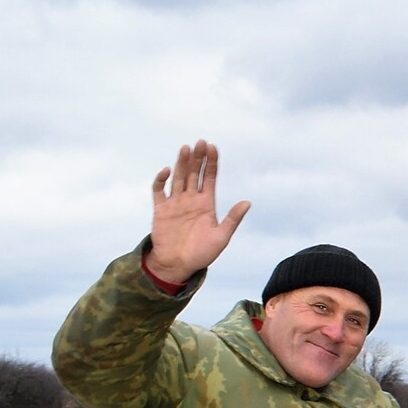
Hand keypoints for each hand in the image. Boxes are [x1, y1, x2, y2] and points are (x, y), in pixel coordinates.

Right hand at [144, 140, 250, 286]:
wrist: (178, 265)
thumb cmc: (202, 254)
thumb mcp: (221, 237)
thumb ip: (232, 219)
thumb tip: (248, 202)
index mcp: (206, 204)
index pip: (209, 178)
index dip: (211, 163)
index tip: (213, 147)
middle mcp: (191, 199)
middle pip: (194, 173)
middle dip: (197, 158)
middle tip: (201, 143)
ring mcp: (175, 203)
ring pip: (178, 177)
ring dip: (182, 163)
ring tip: (186, 148)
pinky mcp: (160, 209)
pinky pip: (159, 190)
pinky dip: (161, 180)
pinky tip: (167, 171)